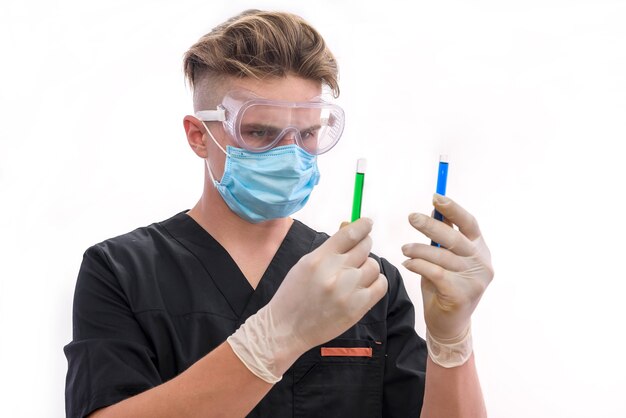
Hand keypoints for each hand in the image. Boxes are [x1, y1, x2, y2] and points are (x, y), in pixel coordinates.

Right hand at [228, 218, 387, 381]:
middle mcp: (334, 273)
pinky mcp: (357, 308)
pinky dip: (376, 282)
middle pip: (365, 247)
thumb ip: (329, 248)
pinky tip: (364, 285)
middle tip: (359, 251)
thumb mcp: (305, 264)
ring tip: (355, 274)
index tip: (368, 223)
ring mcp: (347, 292)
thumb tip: (350, 225)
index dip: (363, 225)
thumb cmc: (294, 294)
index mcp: (318, 259)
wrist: (286, 328)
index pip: (349, 233)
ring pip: (374, 266)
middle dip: (364, 245)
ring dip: (367, 267)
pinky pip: (380, 285)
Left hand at [402, 194, 492, 340]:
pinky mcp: (461, 294)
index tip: (435, 197)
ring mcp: (474, 280)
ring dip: (418, 249)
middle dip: (430, 225)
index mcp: (480, 249)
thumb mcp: (446, 258)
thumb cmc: (444, 286)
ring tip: (405, 249)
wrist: (449, 324)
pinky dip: (418, 265)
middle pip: (454, 237)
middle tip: (411, 217)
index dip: (453, 209)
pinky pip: (435, 272)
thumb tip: (436, 208)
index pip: (470, 223)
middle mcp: (481, 263)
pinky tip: (408, 264)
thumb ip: (445, 236)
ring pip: (441, 256)